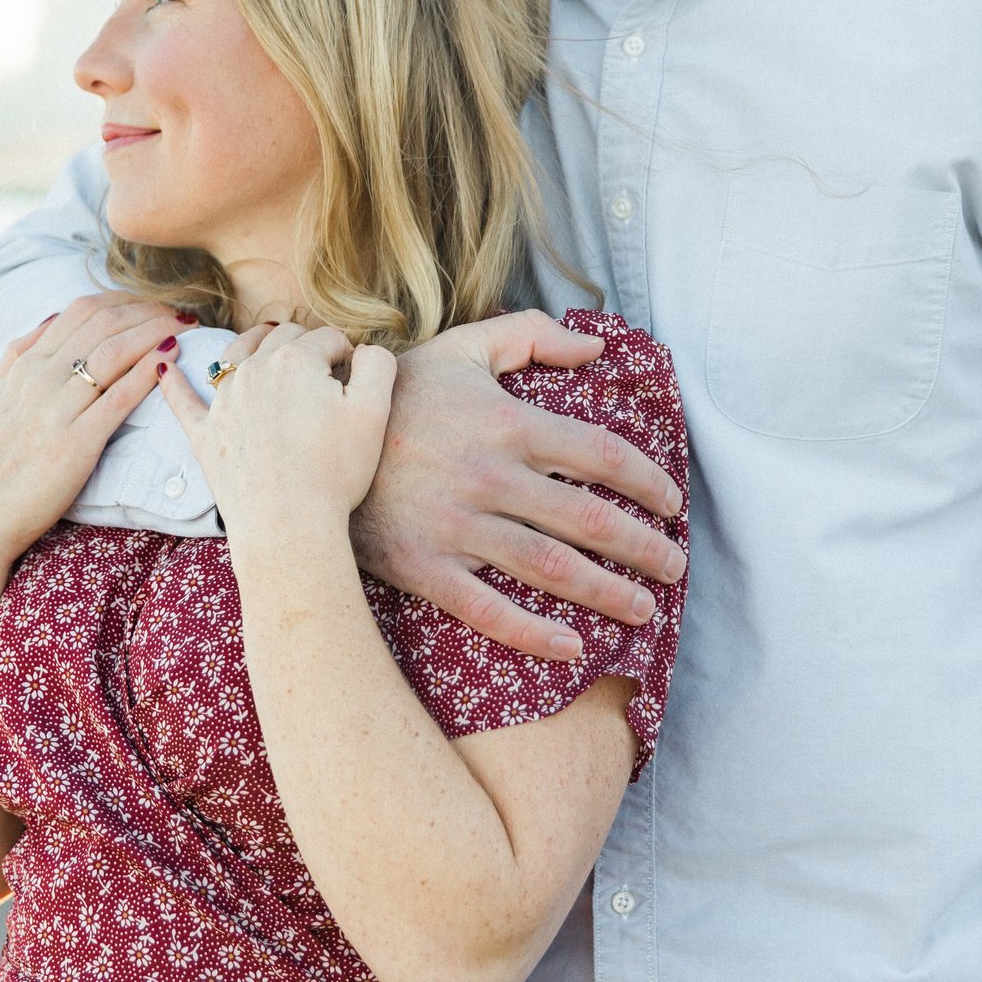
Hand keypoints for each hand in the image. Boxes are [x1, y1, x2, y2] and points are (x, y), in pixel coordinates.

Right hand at [0, 292, 186, 571]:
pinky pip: (120, 398)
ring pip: (115, 352)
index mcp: (24, 366)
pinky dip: (148, 372)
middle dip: (149, 310)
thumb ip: (17, 356)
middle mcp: (40, 379)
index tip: (151, 303)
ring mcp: (58, 410)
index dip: (123, 300)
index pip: (81, 311)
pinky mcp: (76, 443)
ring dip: (155, 331)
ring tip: (185, 327)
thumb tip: (51, 319)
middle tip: (180, 311)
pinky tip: (171, 359)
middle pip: (104, 323)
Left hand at [158, 322, 394, 541]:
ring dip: (252, 342)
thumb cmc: (334, 471)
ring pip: (236, 353)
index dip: (347, 353)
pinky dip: (173, 380)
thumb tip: (363, 349)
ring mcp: (224, 402)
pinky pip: (182, 400)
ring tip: (264, 342)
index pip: (327, 338)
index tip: (354, 377)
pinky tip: (164, 363)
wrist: (288, 526)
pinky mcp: (205, 434)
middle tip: (323, 372)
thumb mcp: (374, 412)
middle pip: (282, 337)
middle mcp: (253, 370)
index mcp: (295, 360)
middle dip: (305, 344)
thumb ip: (377, 364)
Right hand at [351, 310, 686, 661]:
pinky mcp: (422, 566)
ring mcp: (455, 526)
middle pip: (589, 518)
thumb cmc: (395, 395)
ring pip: (550, 567)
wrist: (306, 444)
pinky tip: (572, 646)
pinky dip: (533, 633)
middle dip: (643, 548)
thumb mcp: (460, 348)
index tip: (671, 503)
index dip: (648, 481)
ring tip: (645, 609)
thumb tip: (598, 348)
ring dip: (607, 592)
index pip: (601, 454)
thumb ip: (530, 335)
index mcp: (506, 421)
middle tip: (675, 568)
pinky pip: (487, 609)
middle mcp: (489, 476)